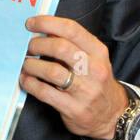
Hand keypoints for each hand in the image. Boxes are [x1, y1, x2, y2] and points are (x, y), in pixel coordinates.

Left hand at [20, 15, 128, 139]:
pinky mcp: (74, 108)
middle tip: (27, 48)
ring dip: (32, 65)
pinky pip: (45, 93)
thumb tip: (44, 32)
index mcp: (98, 52)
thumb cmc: (97, 83)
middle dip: (37, 45)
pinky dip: (30, 84)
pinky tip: (26, 80)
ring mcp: (85, 91)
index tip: (31, 23)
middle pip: (60, 48)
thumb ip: (74, 46)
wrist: (113, 116)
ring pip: (52, 71)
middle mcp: (94, 69)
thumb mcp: (94, 60)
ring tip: (25, 64)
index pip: (72, 29)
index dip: (47, 23)